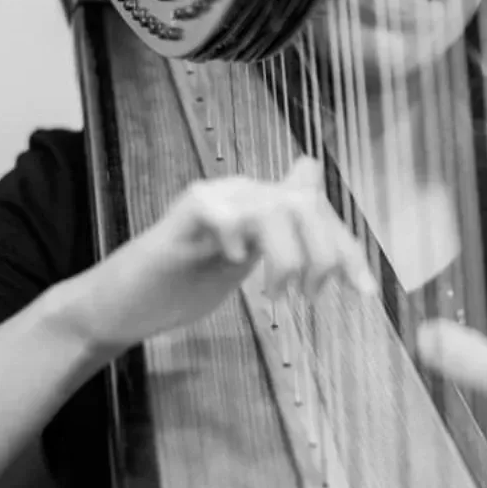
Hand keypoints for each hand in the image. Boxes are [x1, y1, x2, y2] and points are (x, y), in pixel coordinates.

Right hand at [73, 157, 375, 357]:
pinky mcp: (179, 219)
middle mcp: (241, 193)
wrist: (122, 306)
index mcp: (261, 205)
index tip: (364, 293)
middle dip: (326, 255)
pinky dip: (235, 237)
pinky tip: (235, 262)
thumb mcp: (250, 265)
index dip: (348, 248)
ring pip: (273, 209)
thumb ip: (286, 236)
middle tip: (313, 297)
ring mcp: (211, 202)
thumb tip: (314, 181)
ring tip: (277, 295)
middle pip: (306, 206)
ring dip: (288, 258)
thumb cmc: (183, 286)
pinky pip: (218, 211)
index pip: (320, 212)